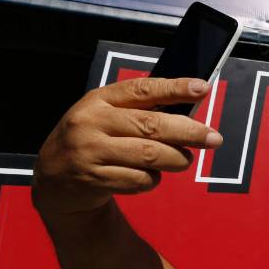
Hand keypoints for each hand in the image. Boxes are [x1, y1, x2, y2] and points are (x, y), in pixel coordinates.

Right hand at [32, 77, 222, 217]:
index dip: (175, 88)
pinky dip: (153, 180)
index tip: (203, 89)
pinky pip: (139, 180)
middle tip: (214, 138)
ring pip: (150, 155)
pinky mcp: (93, 178)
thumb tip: (191, 112)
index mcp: (98, 99)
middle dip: (190, 132)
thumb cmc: (94, 141)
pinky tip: (148, 177)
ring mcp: (90, 151)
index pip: (142, 89)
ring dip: (176, 160)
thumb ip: (140, 111)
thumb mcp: (107, 117)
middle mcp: (91, 122)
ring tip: (183, 161)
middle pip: (152, 126)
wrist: (54, 180)